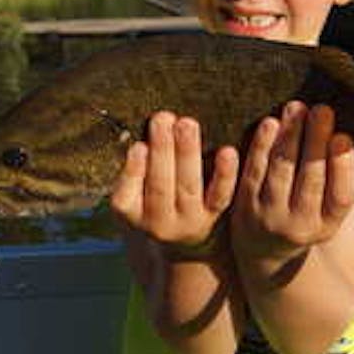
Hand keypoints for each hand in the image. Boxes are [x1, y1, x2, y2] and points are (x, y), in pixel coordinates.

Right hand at [109, 111, 237, 256]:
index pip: (126, 196)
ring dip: (187, 153)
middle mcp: (158, 223)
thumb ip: (133, 167)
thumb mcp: (132, 191)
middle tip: (163, 118)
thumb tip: (145, 130)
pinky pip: (220, 196)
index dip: (133, 171)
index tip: (138, 146)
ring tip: (186, 124)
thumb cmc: (151, 196)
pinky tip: (227, 152)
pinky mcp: (214, 215)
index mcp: (131, 213)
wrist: (183, 235)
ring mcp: (189, 220)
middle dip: (162, 150)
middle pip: (160, 186)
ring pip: (188, 186)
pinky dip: (224, 174)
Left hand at [231, 102, 353, 261]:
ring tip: (297, 108)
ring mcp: (268, 217)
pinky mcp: (242, 206)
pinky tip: (264, 127)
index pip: (340, 197)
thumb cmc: (304, 212)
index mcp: (327, 225)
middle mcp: (298, 225)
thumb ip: (342, 177)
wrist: (262, 250)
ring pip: (280, 171)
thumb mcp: (327, 209)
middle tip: (322, 110)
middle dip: (316, 141)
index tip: (344, 137)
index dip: (343, 167)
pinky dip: (256, 151)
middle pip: (310, 179)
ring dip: (289, 137)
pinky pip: (250, 174)